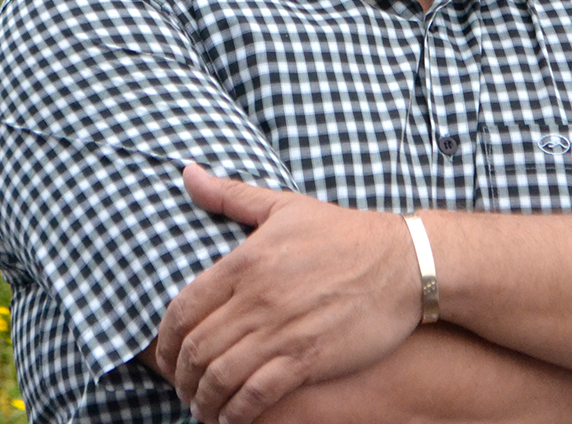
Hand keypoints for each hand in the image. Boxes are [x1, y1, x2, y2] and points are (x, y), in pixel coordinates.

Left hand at [154, 165, 421, 423]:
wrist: (407, 263)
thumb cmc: (347, 234)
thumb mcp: (287, 206)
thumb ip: (232, 195)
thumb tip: (187, 173)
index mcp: (247, 260)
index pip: (183, 309)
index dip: (164, 341)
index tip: (164, 356)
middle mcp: (258, 298)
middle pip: (196, 348)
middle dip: (179, 377)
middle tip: (181, 387)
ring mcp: (282, 330)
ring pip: (219, 376)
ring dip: (202, 399)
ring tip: (202, 406)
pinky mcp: (308, 358)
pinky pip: (255, 395)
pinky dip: (235, 413)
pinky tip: (231, 418)